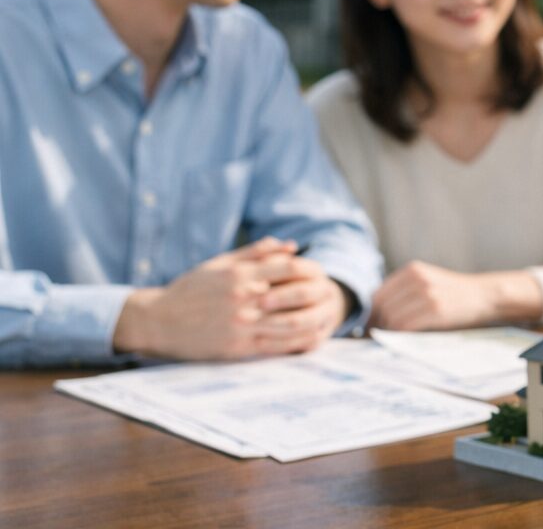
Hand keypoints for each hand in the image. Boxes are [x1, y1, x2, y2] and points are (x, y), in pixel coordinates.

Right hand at [114, 238, 337, 359]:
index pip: (290, 268)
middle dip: (319, 294)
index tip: (321, 272)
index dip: (312, 270)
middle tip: (332, 294)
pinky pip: (277, 346)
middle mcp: (244, 299)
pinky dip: (299, 343)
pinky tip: (311, 339)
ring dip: (315, 320)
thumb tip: (290, 246)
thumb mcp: (220, 263)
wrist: (159, 320)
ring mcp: (242, 325)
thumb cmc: (190, 289)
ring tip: (328, 317)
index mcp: (241, 275)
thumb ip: (256, 253)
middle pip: (296, 295)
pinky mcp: (238, 347)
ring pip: (291, 324)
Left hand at [369, 261, 524, 330]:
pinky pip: (406, 325)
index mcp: (413, 270)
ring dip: (388, 332)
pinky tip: (405, 339)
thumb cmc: (453, 294)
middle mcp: (418, 279)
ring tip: (393, 340)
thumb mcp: (428, 282)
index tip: (371, 328)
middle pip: (382, 306)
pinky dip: (400, 335)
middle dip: (377, 325)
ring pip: (391, 317)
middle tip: (378, 338)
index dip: (371, 314)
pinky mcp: (436, 309)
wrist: (484, 296)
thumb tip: (374, 314)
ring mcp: (427, 293)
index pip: (378, 294)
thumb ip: (405, 291)